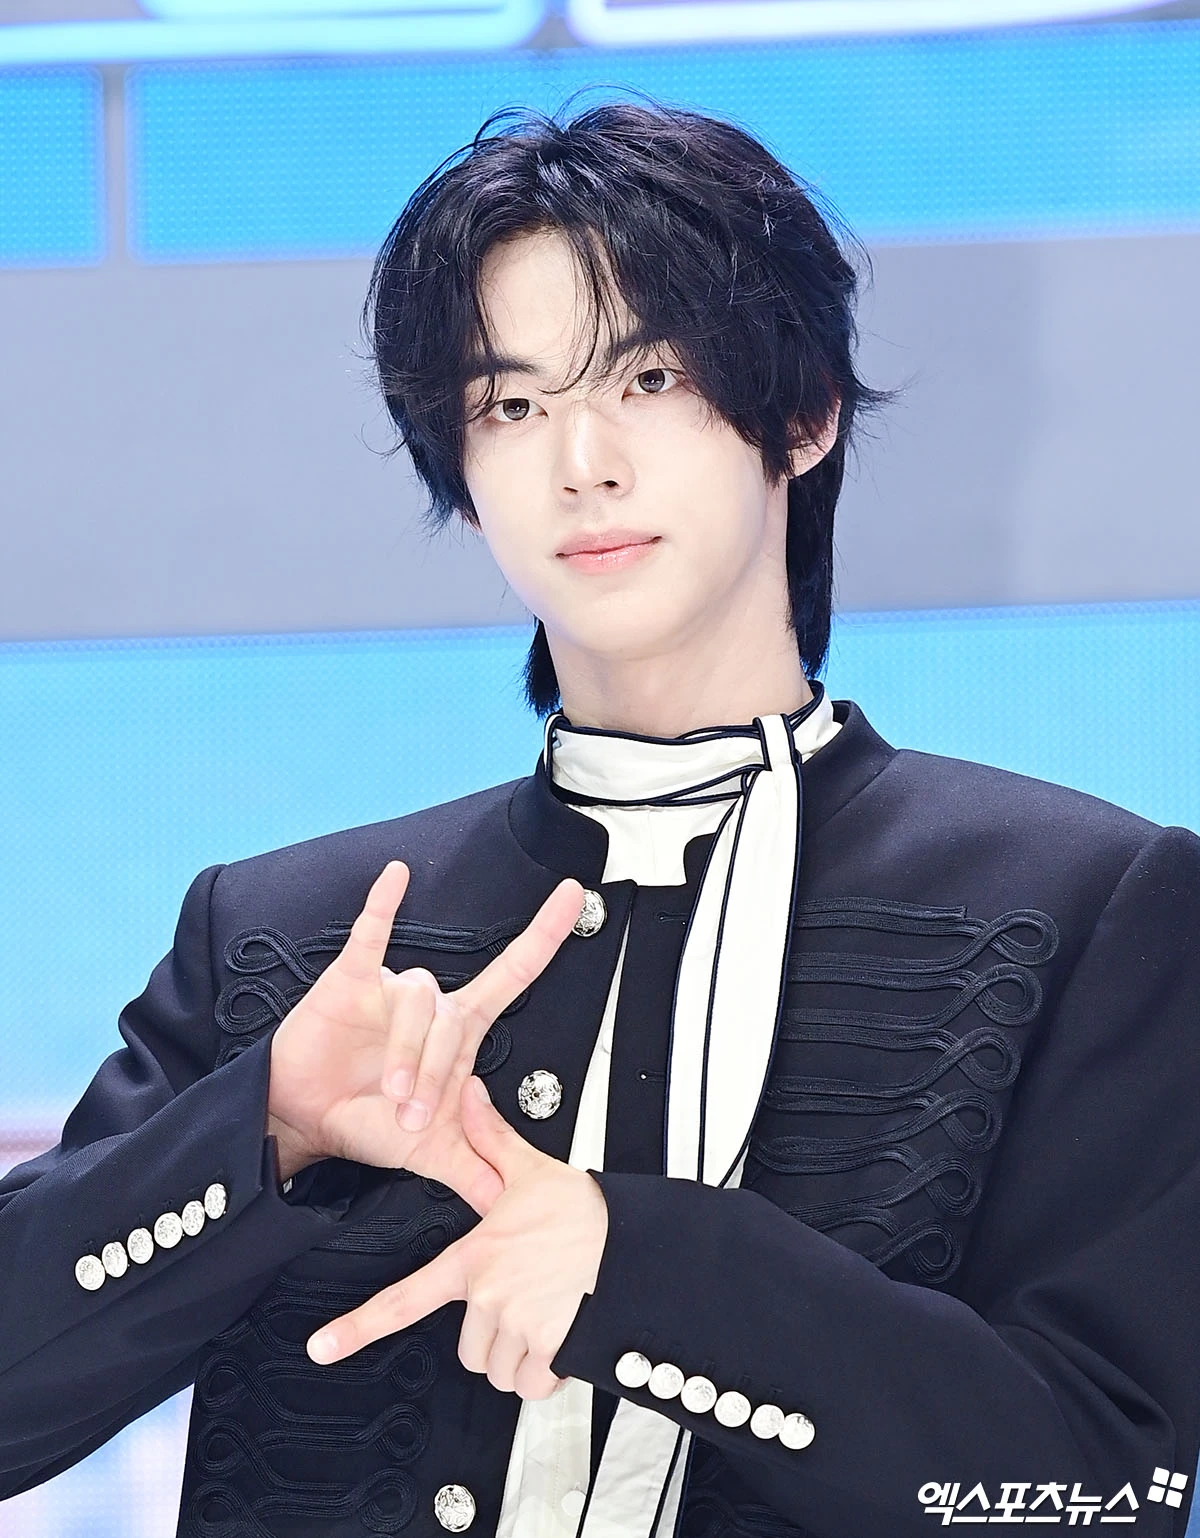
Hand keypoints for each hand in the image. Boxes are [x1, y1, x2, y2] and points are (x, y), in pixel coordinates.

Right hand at [266, 860, 584, 1215]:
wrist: (306, 1123)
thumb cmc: (369, 1122)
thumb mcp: (432, 1153)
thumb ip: (475, 1170)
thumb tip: (511, 1203)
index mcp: (459, 1032)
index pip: (513, 974)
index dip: (544, 936)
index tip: (575, 895)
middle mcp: (432, 1004)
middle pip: (456, 1017)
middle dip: (437, 1073)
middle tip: (414, 1114)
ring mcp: (391, 989)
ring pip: (418, 1001)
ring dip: (408, 1053)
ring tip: (390, 1097)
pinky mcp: (351, 981)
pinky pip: (371, 935)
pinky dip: (383, 906)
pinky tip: (396, 880)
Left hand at [305, 1074, 608, 1401]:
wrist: (634, 1245)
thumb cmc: (586, 1214)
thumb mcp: (530, 1171)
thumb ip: (490, 1139)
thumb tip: (468, 1096)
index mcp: (474, 1257)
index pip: (403, 1298)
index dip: (357, 1327)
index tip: (323, 1347)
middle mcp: (489, 1296)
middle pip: (467, 1347)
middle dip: (492, 1336)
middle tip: (522, 1305)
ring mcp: (516, 1326)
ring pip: (498, 1369)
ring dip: (519, 1356)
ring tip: (545, 1316)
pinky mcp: (548, 1350)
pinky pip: (531, 1382)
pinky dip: (546, 1370)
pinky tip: (562, 1337)